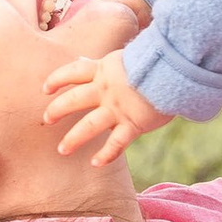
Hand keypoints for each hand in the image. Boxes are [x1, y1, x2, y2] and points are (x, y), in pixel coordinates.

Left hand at [44, 43, 174, 164]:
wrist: (176, 69)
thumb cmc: (155, 61)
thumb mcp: (124, 57)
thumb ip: (102, 63)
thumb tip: (81, 60)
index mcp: (104, 70)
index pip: (73, 72)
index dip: (57, 79)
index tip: (45, 89)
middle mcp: (106, 89)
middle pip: (74, 99)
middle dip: (57, 110)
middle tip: (46, 119)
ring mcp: (118, 108)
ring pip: (89, 125)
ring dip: (74, 138)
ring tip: (63, 149)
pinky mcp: (134, 124)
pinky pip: (116, 143)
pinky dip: (106, 154)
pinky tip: (95, 163)